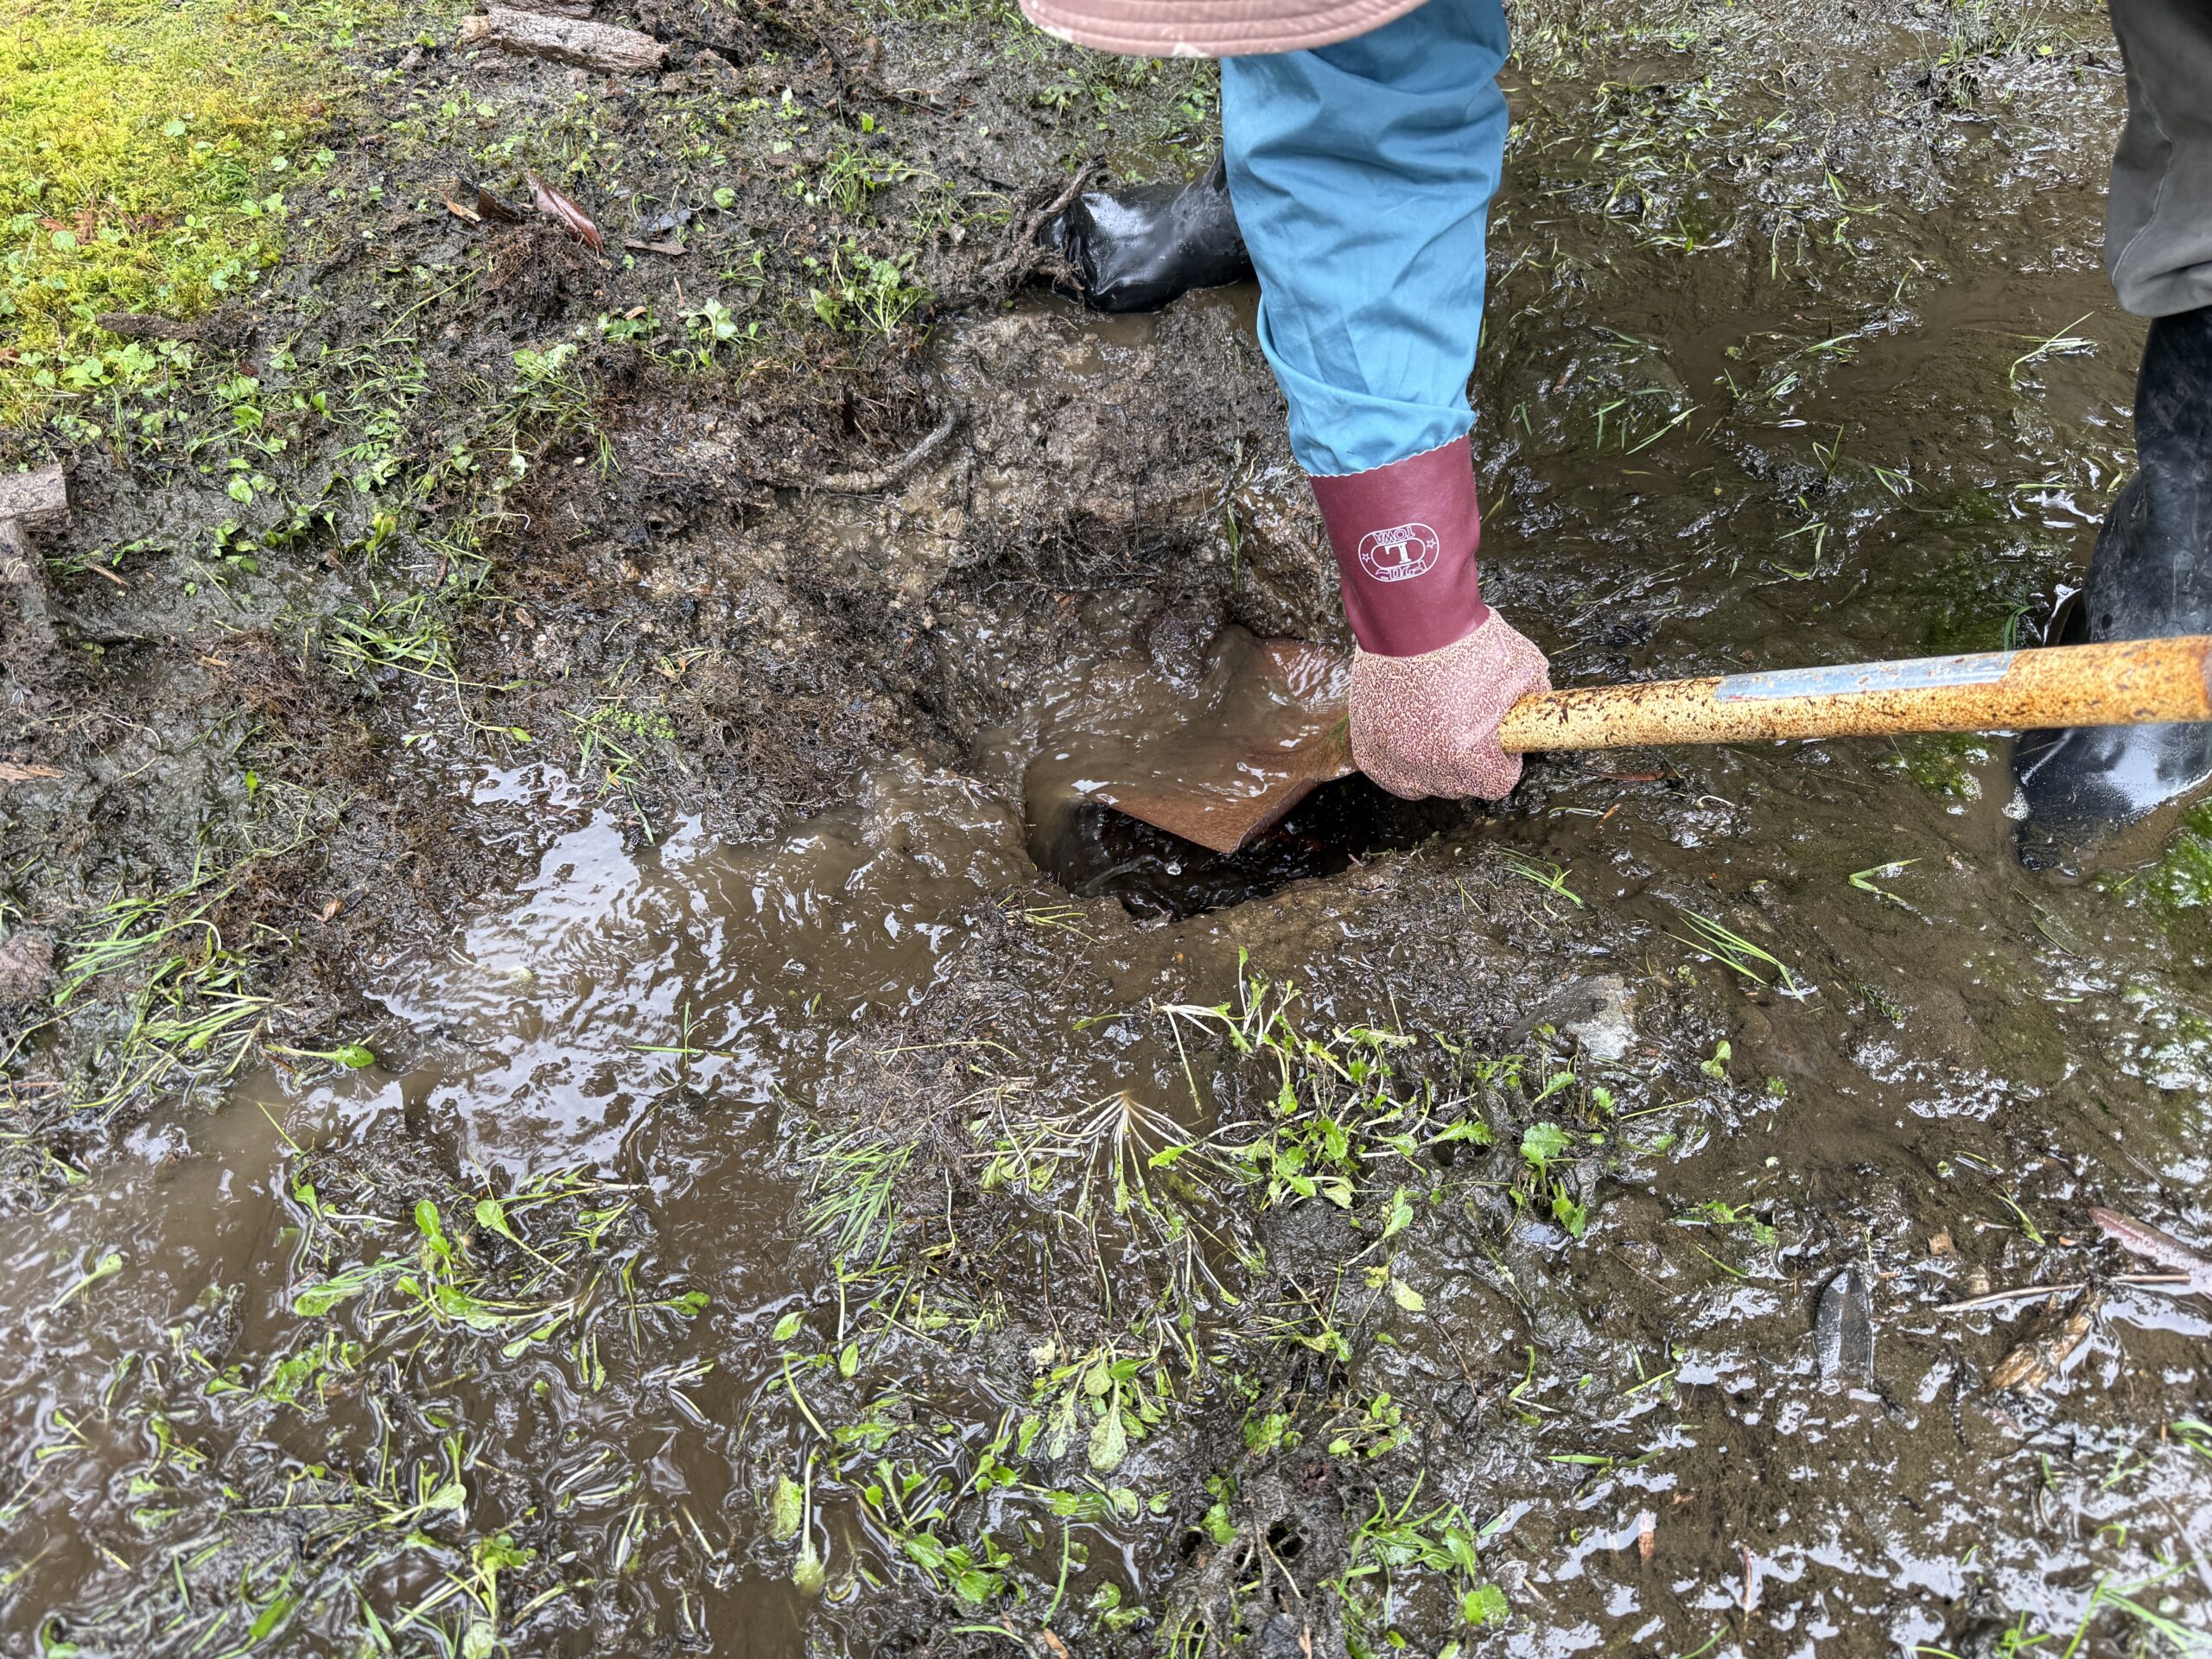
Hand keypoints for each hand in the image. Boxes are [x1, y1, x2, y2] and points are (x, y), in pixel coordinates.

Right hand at [1349, 613, 1549, 799]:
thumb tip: (1536, 711)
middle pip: (1459, 787)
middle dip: (1469, 763)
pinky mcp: (1367, 744)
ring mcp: (1393, 755)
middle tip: (1469, 728)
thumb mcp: (1523, 667)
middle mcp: (1428, 762)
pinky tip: (1412, 741)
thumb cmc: (1466, 638)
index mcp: (1469, 752)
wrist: (1411, 614)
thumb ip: (1533, 699)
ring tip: (1439, 732)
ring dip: (1435, 766)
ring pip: (1421, 786)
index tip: (1500, 745)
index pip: (1496, 785)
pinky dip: (1401, 764)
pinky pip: (1389, 775)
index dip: (1503, 763)